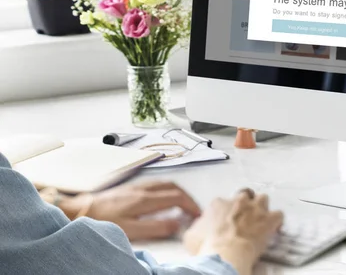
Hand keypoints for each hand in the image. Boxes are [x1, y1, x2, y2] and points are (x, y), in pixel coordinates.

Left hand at [65, 181, 200, 240]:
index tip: (197, 215)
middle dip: (188, 197)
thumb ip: (156, 227)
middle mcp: (144, 189)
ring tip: (183, 204)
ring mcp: (137, 186)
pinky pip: (156, 184)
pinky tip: (164, 198)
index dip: (191, 205)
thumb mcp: (130, 230)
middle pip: (174, 187)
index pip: (177, 197)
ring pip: (166, 183)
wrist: (80, 210)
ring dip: (178, 192)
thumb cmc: (102, 220)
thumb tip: (177, 223)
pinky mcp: (130, 187)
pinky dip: (167, 190)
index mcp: (146, 198)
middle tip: (194, 209)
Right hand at [183, 189, 282, 274]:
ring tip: (260, 220)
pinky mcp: (268, 219)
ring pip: (263, 199)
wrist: (225, 254)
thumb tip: (199, 226)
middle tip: (244, 219)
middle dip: (245, 204)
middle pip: (245, 195)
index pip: (223, 202)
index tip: (225, 222)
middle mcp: (238, 201)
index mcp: (219, 203)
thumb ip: (198, 225)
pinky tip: (274, 228)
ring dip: (262, 208)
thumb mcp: (191, 235)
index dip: (226, 212)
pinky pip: (278, 215)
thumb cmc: (206, 246)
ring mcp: (255, 208)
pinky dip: (277, 221)